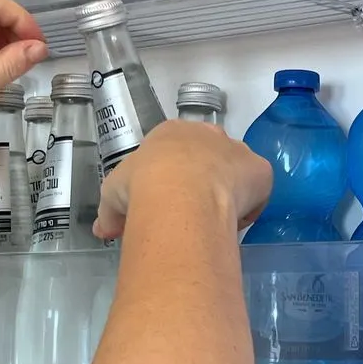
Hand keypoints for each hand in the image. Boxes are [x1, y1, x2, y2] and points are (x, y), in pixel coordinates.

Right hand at [92, 121, 271, 240]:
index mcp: (170, 133)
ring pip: (234, 170)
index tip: (166, 200)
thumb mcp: (112, 196)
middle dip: (201, 180)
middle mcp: (206, 134)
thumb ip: (110, 213)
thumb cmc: (142, 187)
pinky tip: (232, 223)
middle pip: (207, 156)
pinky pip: (257, 189)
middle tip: (191, 210)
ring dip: (226, 190)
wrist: (179, 194)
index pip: (174, 150)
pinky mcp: (260, 170)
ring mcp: (236, 150)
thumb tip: (103, 230)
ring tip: (212, 219)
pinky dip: (249, 206)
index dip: (171, 176)